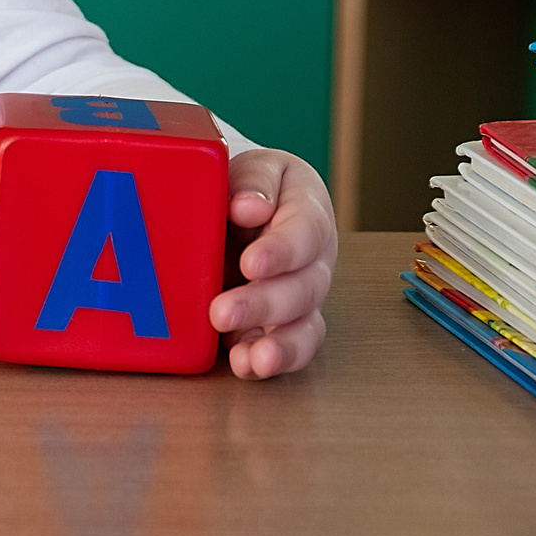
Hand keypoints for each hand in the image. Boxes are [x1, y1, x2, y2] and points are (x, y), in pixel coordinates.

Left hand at [209, 147, 335, 379]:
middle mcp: (313, 260)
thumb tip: (250, 206)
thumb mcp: (251, 169)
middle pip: (304, 287)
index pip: (306, 231)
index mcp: (308, 211)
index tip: (251, 262)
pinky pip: (288, 348)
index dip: (282, 250)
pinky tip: (245, 366)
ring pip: (304, 326)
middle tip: (222, 312)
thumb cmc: (250, 186)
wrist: (243, 207)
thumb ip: (253, 182)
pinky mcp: (282, 325)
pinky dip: (268, 361)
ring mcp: (301, 297)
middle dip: (264, 304)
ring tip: (250, 359)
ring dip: (278, 345)